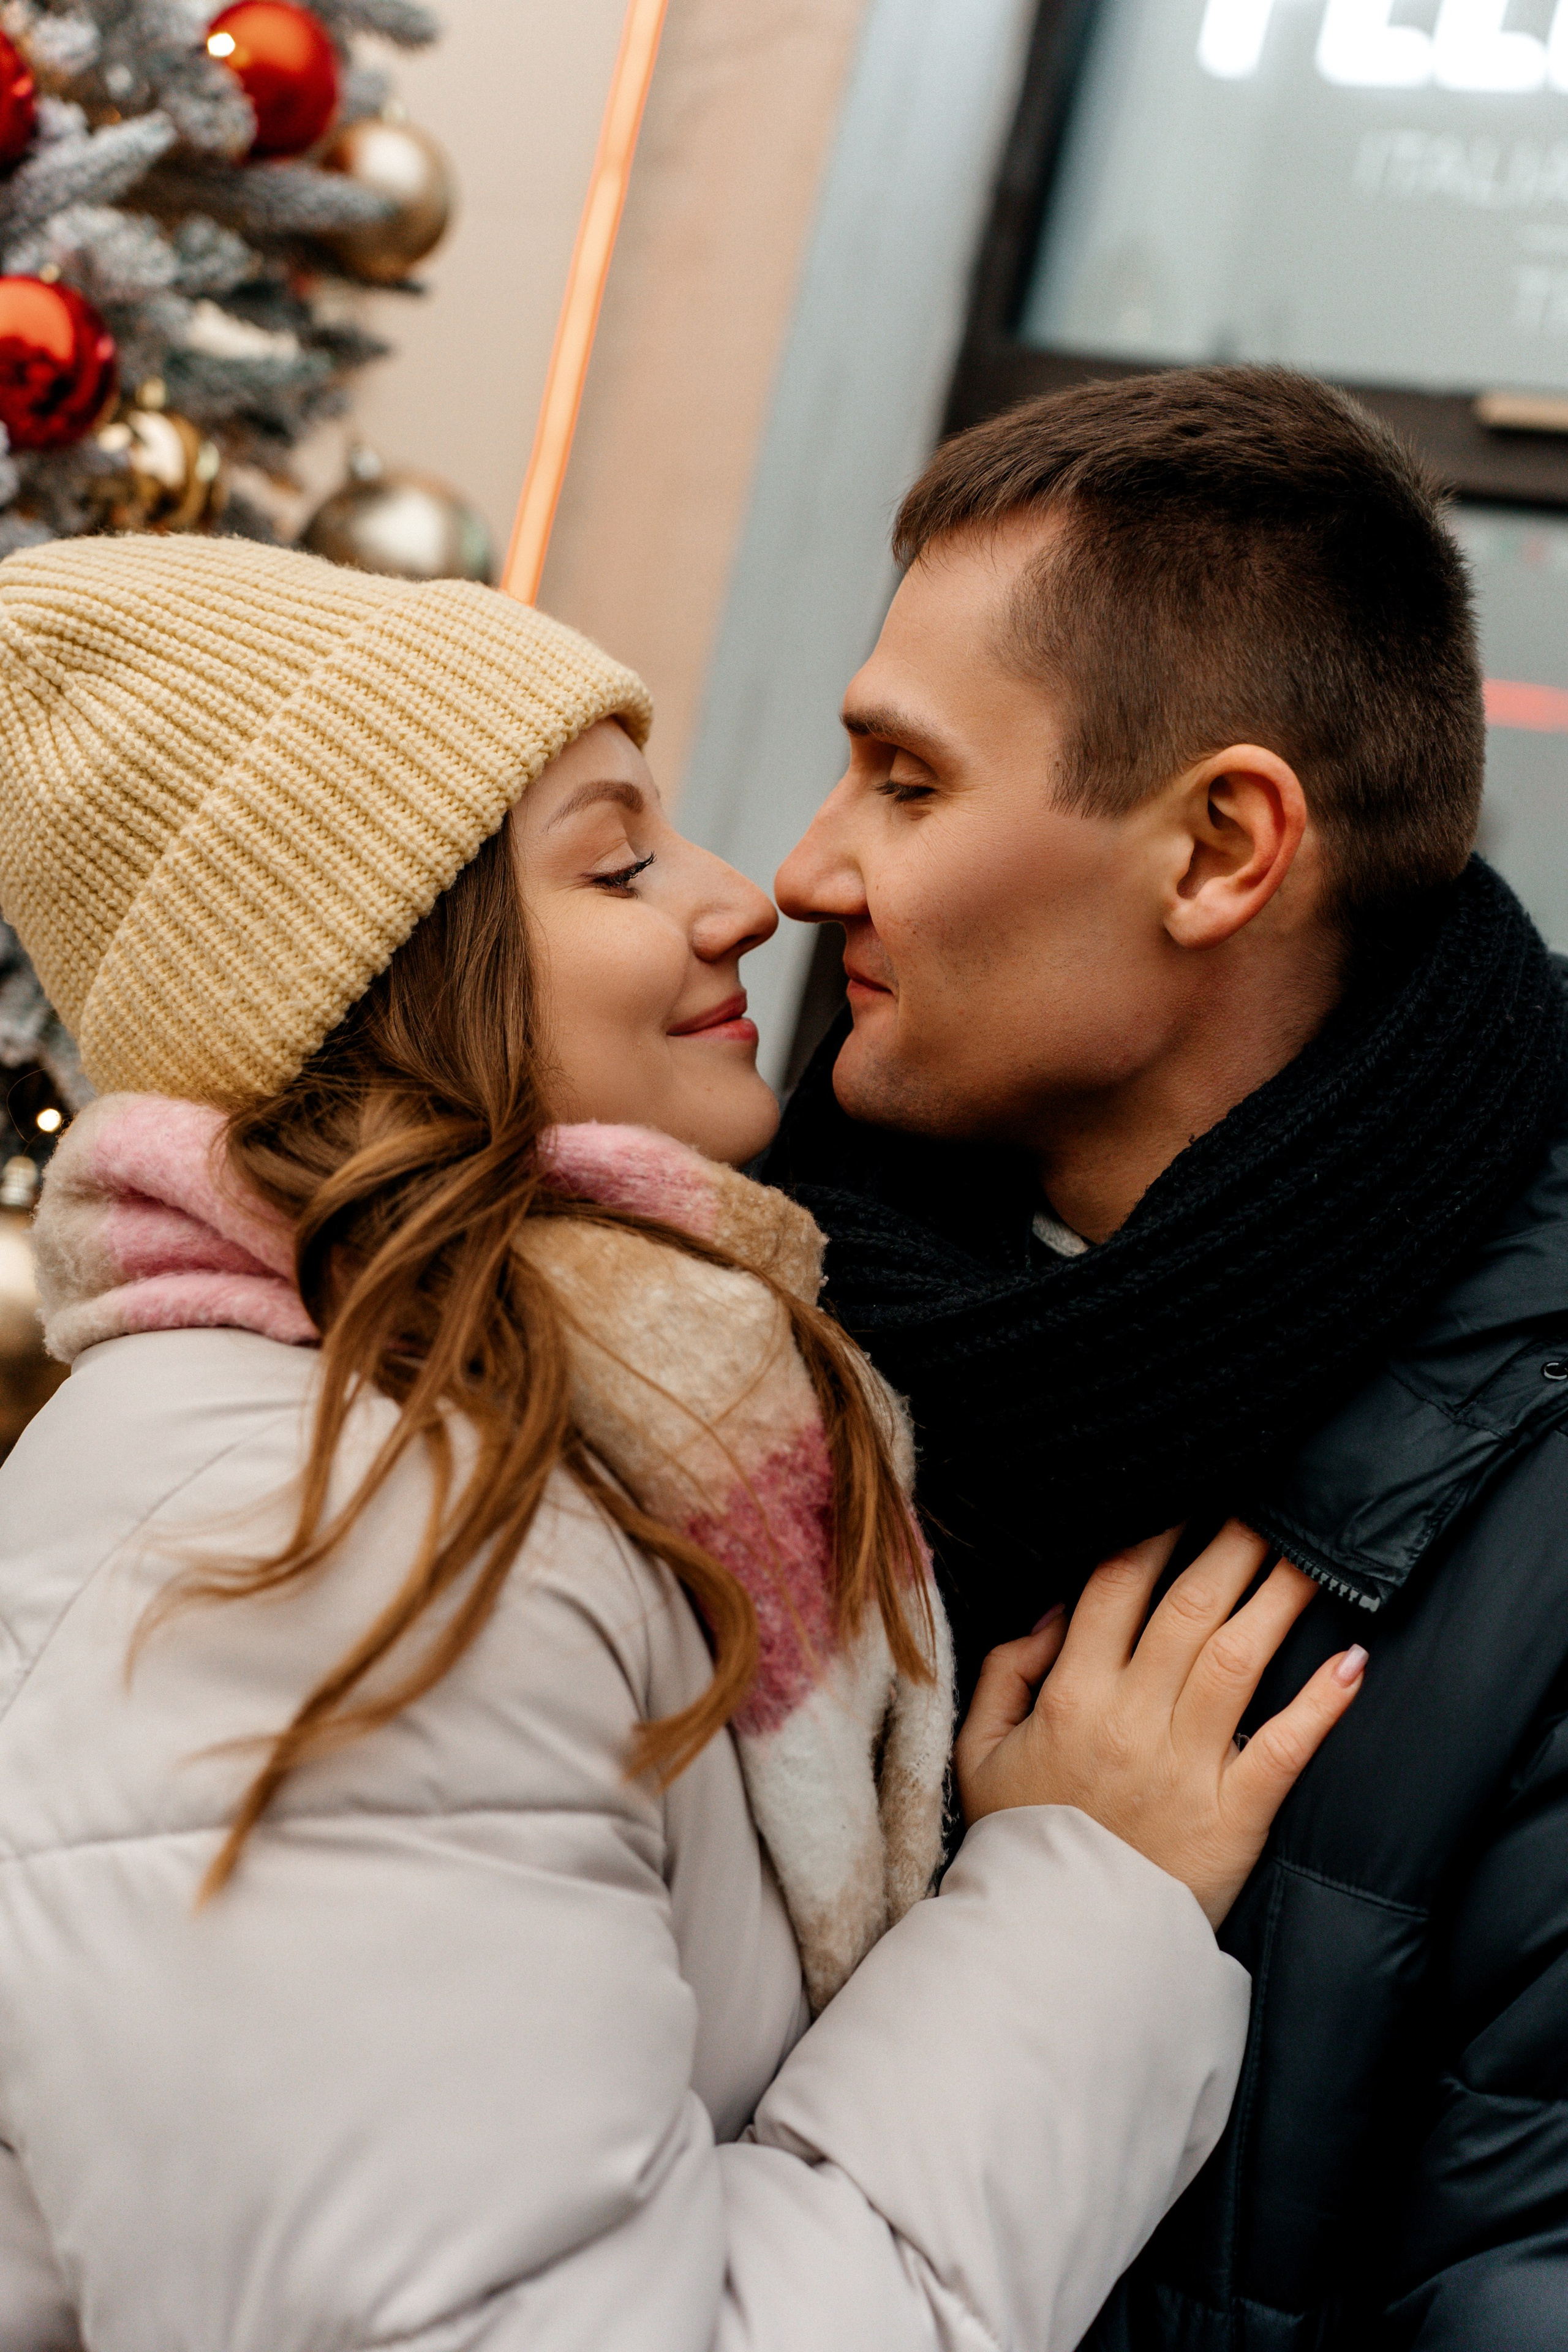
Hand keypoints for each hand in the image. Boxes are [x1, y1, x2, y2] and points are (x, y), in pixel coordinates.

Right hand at [954, 1521, 1364, 1925]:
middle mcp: (1132, 1717)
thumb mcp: (981, 1751)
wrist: (1060, 1944)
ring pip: (1239, 1659)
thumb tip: (1058, 1609)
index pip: (1116, 1588)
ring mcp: (1187, 1764)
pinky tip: (1350, 1659)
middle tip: (1268, 1498)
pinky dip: (1321, 1703)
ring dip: (1279, 1597)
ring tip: (1310, 1550)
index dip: (1152, 1532)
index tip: (1185, 1494)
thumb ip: (1007, 1669)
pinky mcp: (1236, 1812)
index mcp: (1072, 1696)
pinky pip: (1284, 1747)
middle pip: (1189, 1608)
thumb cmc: (1025, 1841)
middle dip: (1230, 1544)